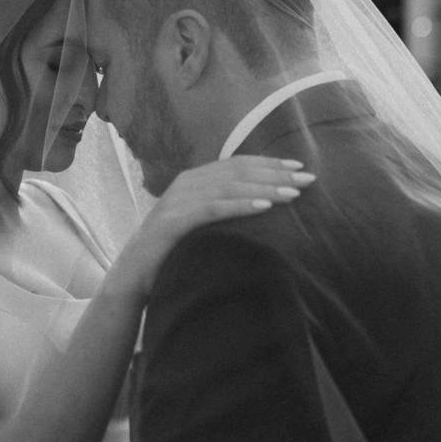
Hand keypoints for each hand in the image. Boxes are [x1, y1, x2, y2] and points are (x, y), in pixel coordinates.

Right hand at [117, 157, 313, 297]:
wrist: (133, 277)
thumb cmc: (173, 253)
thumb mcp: (201, 225)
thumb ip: (222, 209)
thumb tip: (263, 205)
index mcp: (194, 180)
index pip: (238, 164)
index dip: (270, 164)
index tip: (299, 167)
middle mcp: (186, 183)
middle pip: (238, 172)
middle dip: (275, 174)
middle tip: (307, 179)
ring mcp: (178, 200)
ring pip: (228, 187)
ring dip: (264, 189)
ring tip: (292, 194)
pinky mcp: (173, 221)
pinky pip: (212, 209)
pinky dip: (240, 206)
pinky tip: (264, 207)